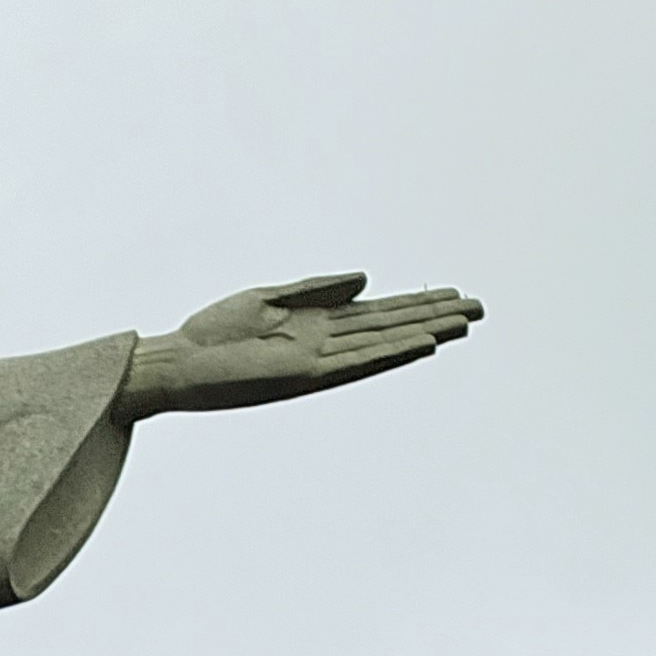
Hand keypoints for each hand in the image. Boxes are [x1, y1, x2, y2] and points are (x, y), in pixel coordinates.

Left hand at [116, 273, 481, 421]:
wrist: (176, 364)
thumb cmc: (213, 333)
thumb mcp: (269, 298)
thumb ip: (318, 289)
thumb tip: (368, 279)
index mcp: (316, 325)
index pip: (378, 312)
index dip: (416, 303)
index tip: (454, 294)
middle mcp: (324, 345)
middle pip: (390, 327)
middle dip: (433, 317)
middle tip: (479, 310)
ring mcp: (317, 362)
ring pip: (382, 345)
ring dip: (422, 334)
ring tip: (462, 325)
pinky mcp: (302, 377)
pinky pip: (355, 364)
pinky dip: (388, 353)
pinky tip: (419, 344)